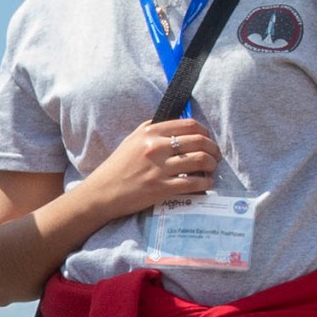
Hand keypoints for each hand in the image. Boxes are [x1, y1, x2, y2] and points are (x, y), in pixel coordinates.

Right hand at [79, 118, 222, 224]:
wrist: (101, 193)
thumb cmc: (117, 167)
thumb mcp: (132, 140)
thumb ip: (153, 129)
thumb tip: (178, 124)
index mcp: (150, 132)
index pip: (189, 125)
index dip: (205, 132)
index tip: (208, 140)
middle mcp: (155, 147)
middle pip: (198, 141)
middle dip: (213, 149)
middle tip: (215, 157)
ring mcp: (158, 168)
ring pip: (199, 161)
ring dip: (211, 165)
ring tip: (211, 169)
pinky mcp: (160, 188)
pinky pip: (192, 183)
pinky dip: (205, 183)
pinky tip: (206, 184)